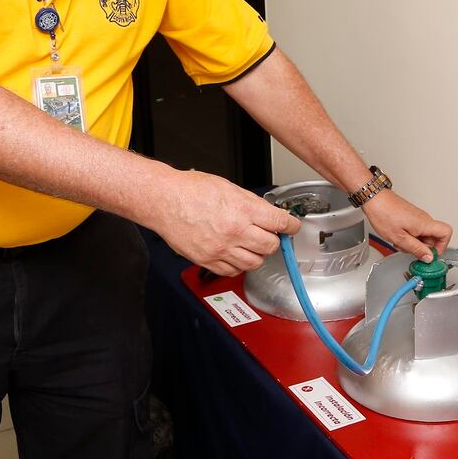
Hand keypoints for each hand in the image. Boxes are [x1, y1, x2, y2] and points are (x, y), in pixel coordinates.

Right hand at [157, 170, 301, 275]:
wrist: (165, 200)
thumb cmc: (191, 190)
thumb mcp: (229, 187)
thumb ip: (251, 203)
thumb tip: (267, 214)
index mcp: (243, 210)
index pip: (280, 223)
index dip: (291, 226)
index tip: (293, 228)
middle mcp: (235, 231)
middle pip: (270, 246)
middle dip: (274, 240)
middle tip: (270, 235)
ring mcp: (222, 248)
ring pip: (254, 263)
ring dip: (258, 255)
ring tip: (252, 246)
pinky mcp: (208, 260)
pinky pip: (233, 271)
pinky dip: (239, 265)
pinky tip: (236, 255)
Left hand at [362, 190, 452, 260]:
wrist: (374, 199)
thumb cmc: (383, 214)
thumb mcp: (399, 238)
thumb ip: (416, 249)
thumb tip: (429, 257)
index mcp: (424, 223)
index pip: (446, 233)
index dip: (441, 246)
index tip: (430, 255)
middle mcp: (424, 219)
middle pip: (434, 238)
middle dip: (422, 248)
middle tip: (409, 249)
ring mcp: (418, 217)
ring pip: (423, 235)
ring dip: (414, 243)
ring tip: (400, 241)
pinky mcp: (411, 216)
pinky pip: (416, 230)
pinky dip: (409, 237)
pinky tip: (398, 236)